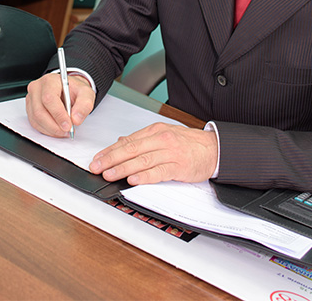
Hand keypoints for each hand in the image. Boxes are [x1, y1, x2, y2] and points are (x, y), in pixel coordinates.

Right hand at [26, 71, 94, 136]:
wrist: (68, 90)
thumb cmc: (74, 90)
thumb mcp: (86, 93)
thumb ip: (84, 105)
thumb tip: (76, 119)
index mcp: (50, 81)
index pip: (49, 98)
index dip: (58, 114)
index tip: (68, 125)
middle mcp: (37, 88)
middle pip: (39, 111)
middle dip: (55, 126)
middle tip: (68, 131)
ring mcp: (31, 99)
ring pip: (36, 119)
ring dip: (51, 130)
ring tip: (64, 131)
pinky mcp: (30, 108)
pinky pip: (35, 123)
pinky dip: (47, 130)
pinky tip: (57, 130)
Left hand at [89, 123, 217, 184]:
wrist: (214, 149)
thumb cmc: (188, 143)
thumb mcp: (163, 134)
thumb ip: (142, 139)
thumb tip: (121, 142)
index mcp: (155, 131)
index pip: (127, 141)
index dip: (109, 151)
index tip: (97, 158)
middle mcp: (161, 139)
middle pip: (131, 149)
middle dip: (111, 159)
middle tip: (97, 167)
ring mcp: (170, 153)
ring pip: (141, 160)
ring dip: (123, 168)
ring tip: (109, 175)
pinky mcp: (178, 166)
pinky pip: (158, 172)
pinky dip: (144, 176)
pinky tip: (133, 180)